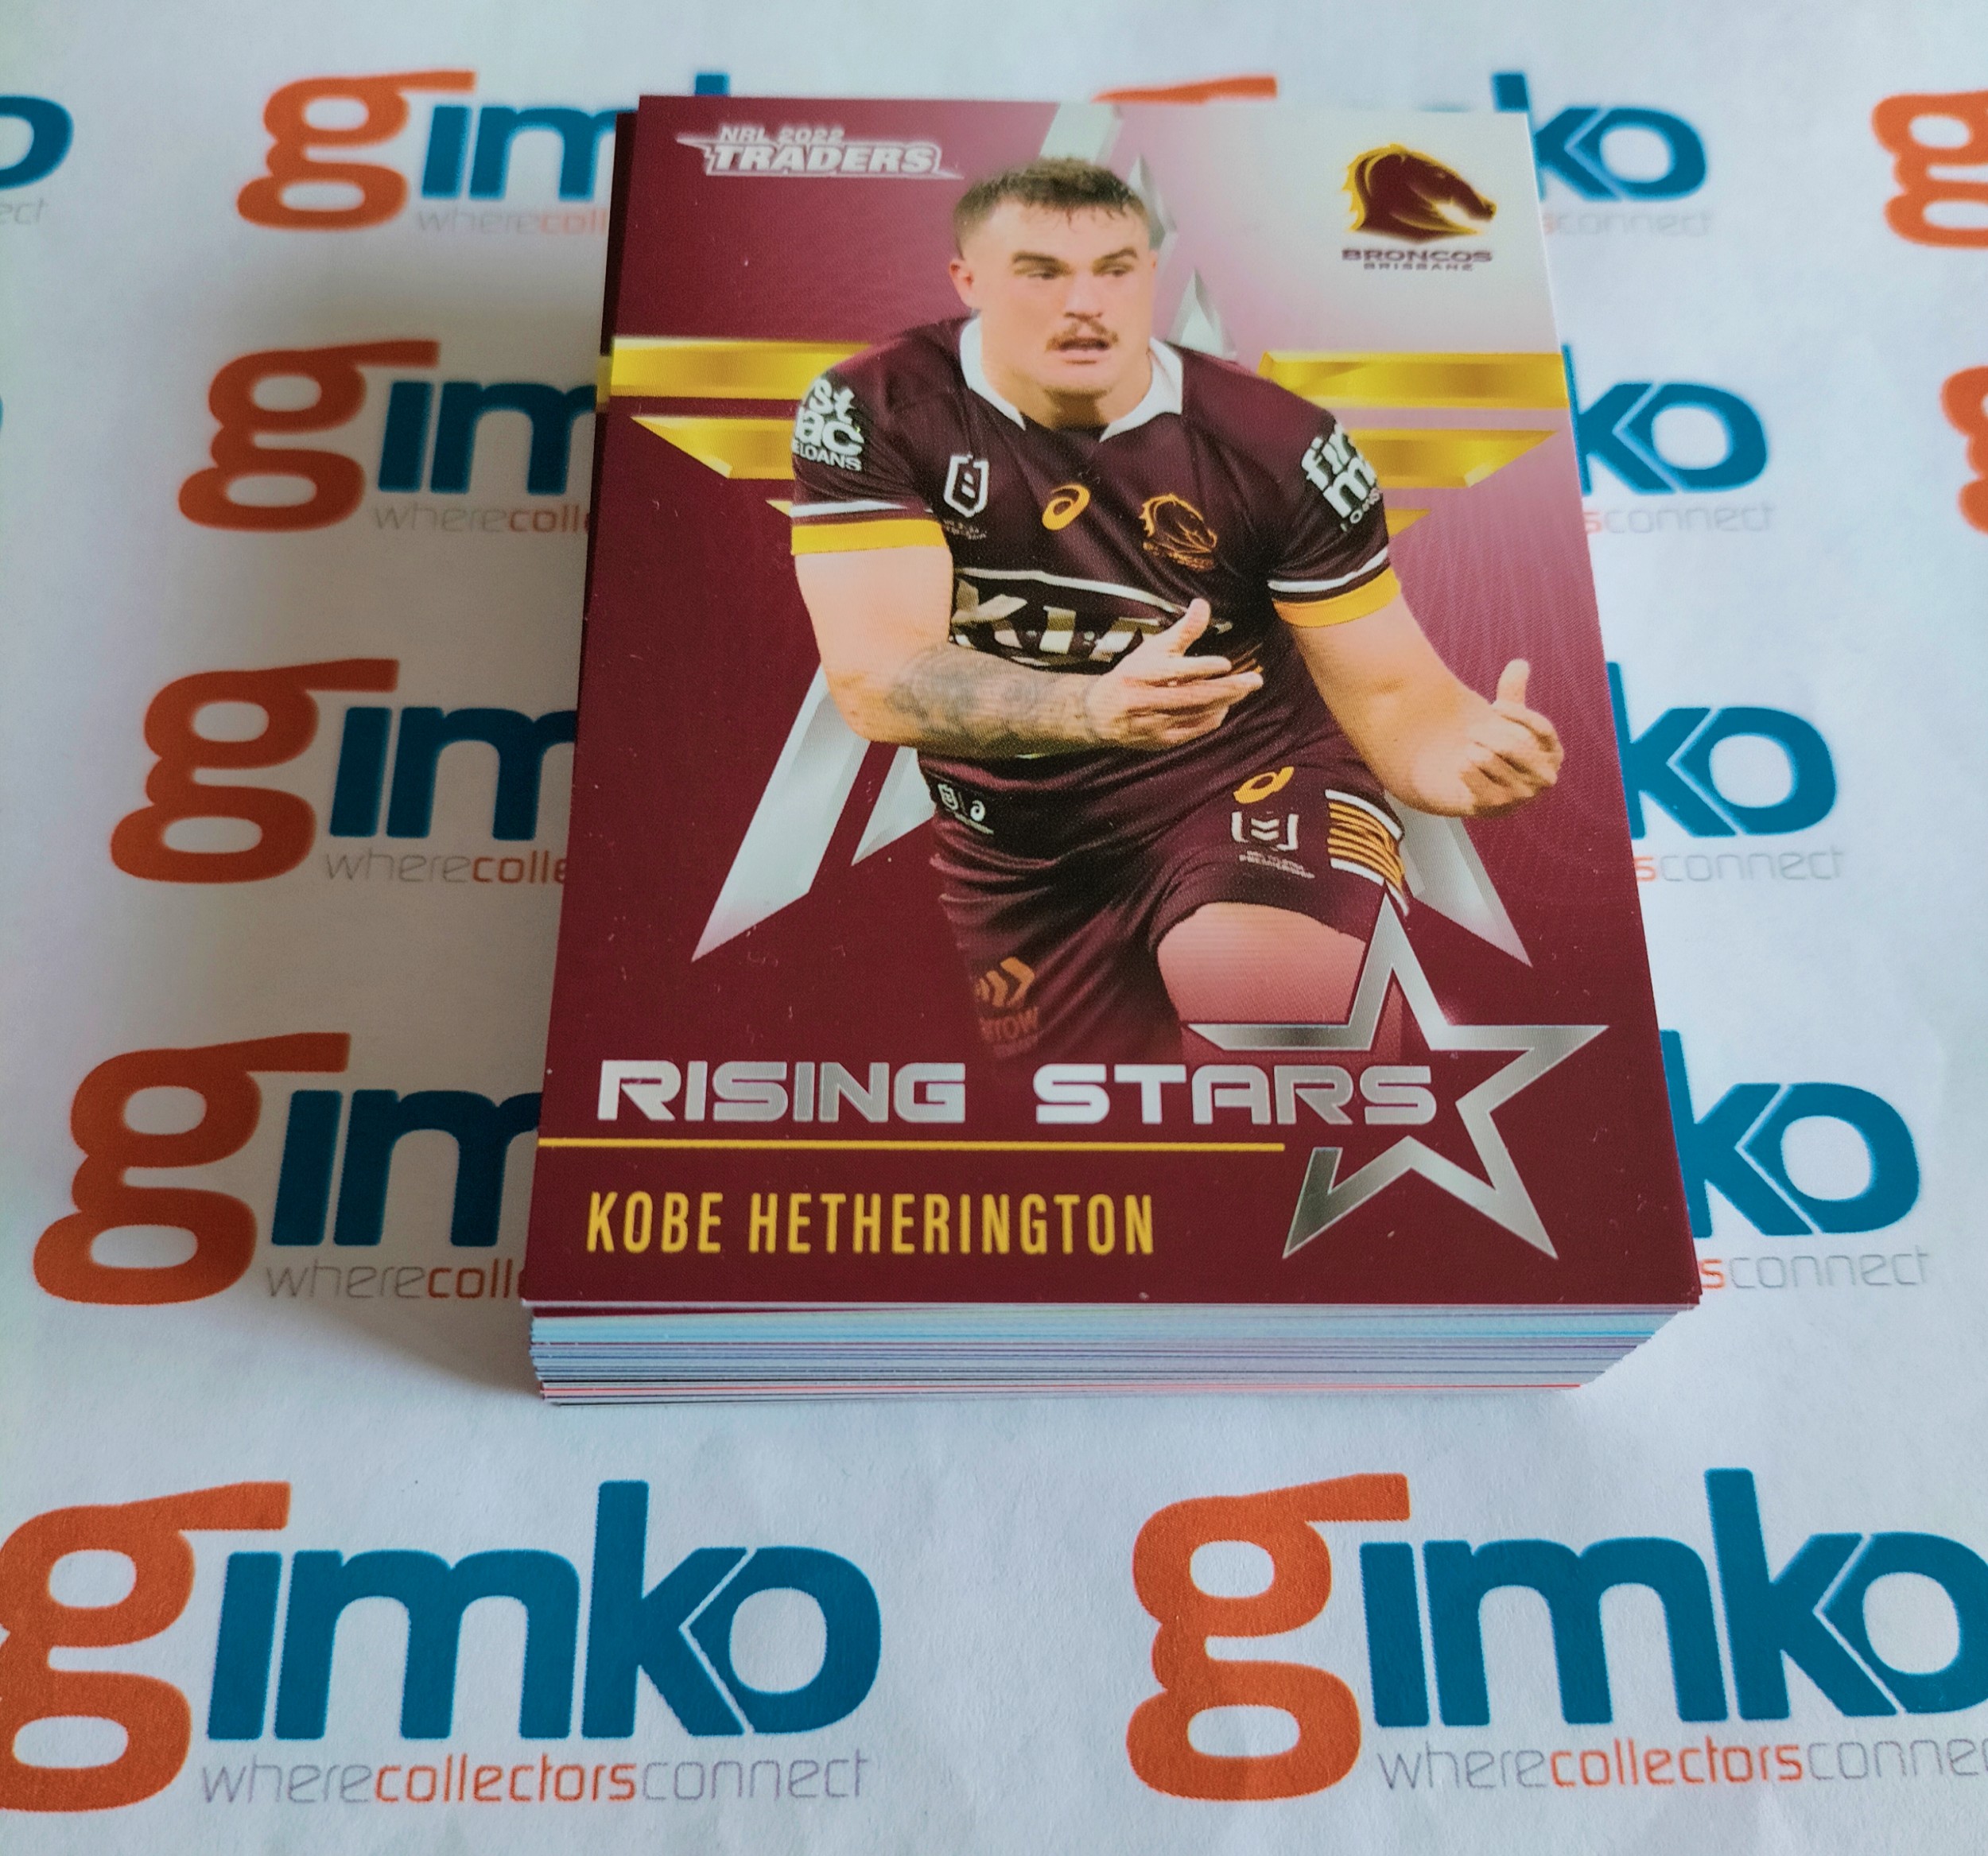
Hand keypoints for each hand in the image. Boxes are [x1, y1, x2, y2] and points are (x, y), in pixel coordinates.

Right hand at [1082, 600, 1262, 748]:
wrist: (1101, 715)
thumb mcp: (1153, 650)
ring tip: (1245, 689)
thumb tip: (1203, 604)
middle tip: (1254, 681)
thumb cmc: (1132, 675)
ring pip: (1195, 714)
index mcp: (1141, 674)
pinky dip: (1211, 719)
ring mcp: (1152, 724)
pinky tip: (1224, 707)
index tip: (1226, 664)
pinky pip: (1192, 731)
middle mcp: (1145, 700)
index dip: (1201, 668)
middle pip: (1191, 696)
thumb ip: (1182, 631)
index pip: (1174, 672)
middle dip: (1226, 689)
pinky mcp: (1159, 741)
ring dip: (1224, 702)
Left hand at [1448, 660, 1561, 815]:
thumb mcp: (1507, 720)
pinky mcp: (1498, 808)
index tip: (1494, 705)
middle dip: (1487, 732)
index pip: (1540, 728)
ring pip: (1489, 757)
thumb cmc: (1497, 746)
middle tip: (1472, 730)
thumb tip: (1519, 663)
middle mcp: (1546, 778)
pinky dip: (1463, 765)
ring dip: (1473, 748)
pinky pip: (1472, 773)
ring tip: (1470, 749)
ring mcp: (1524, 796)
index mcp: (1554, 754)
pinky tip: (1463, 766)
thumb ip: (1513, 693)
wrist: (1474, 785)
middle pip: (1514, 744)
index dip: (1516, 713)